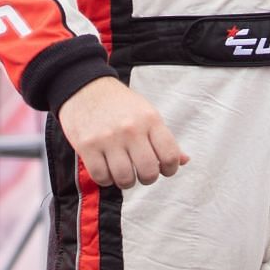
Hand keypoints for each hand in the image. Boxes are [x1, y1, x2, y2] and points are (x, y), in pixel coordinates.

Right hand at [58, 76, 189, 188]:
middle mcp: (131, 129)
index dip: (170, 169)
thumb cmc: (120, 104)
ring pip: (125, 179)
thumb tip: (184, 161)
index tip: (163, 169)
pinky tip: (107, 169)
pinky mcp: (87, 146)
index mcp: (150, 119)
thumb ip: (165, 139)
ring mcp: (108, 138)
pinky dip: (106, 179)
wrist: (85, 87)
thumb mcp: (147, 113)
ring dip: (126, 182)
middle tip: (141, 172)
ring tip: (124, 173)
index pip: (170, 155)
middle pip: (148, 172)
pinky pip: (101, 177)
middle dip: (147, 178)